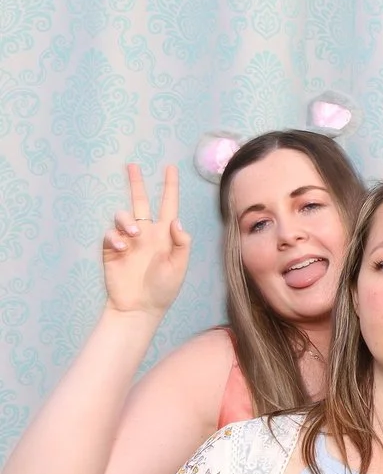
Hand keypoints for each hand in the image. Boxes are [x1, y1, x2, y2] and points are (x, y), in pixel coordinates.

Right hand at [101, 163, 189, 315]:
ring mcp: (128, 241)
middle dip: (136, 183)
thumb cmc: (164, 288)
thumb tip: (176, 220)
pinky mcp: (112, 252)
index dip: (170, 186)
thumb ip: (181, 243)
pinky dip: (114, 237)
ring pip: (122, 216)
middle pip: (140, 202)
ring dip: (126, 220)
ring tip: (133, 235)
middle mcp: (146, 233)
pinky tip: (122, 247)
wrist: (139, 308)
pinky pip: (109, 235)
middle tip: (131, 166)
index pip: (168, 204)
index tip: (170, 167)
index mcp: (165, 234)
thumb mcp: (179, 266)